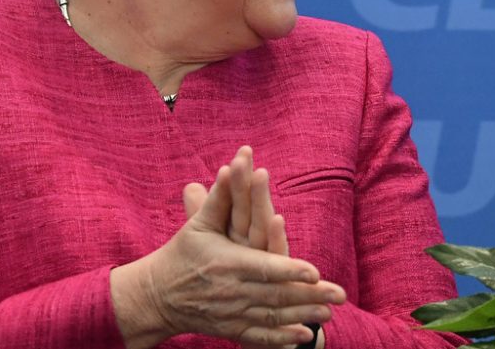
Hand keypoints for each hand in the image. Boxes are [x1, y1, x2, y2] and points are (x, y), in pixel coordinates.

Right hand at [111, 162, 342, 348]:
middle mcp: (231, 291)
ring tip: (329, 314)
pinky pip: (258, 337)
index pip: (264, 268)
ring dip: (303, 316)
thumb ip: (221, 197)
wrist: (155, 296)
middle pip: (276, 295)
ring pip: (273, 317)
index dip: (290, 270)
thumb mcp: (198, 224)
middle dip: (310, 296)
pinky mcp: (229, 329)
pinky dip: (281, 340)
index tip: (315, 272)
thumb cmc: (181, 254)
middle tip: (339, 295)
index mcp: (227, 263)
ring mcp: (231, 314)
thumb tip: (233, 164)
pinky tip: (303, 337)